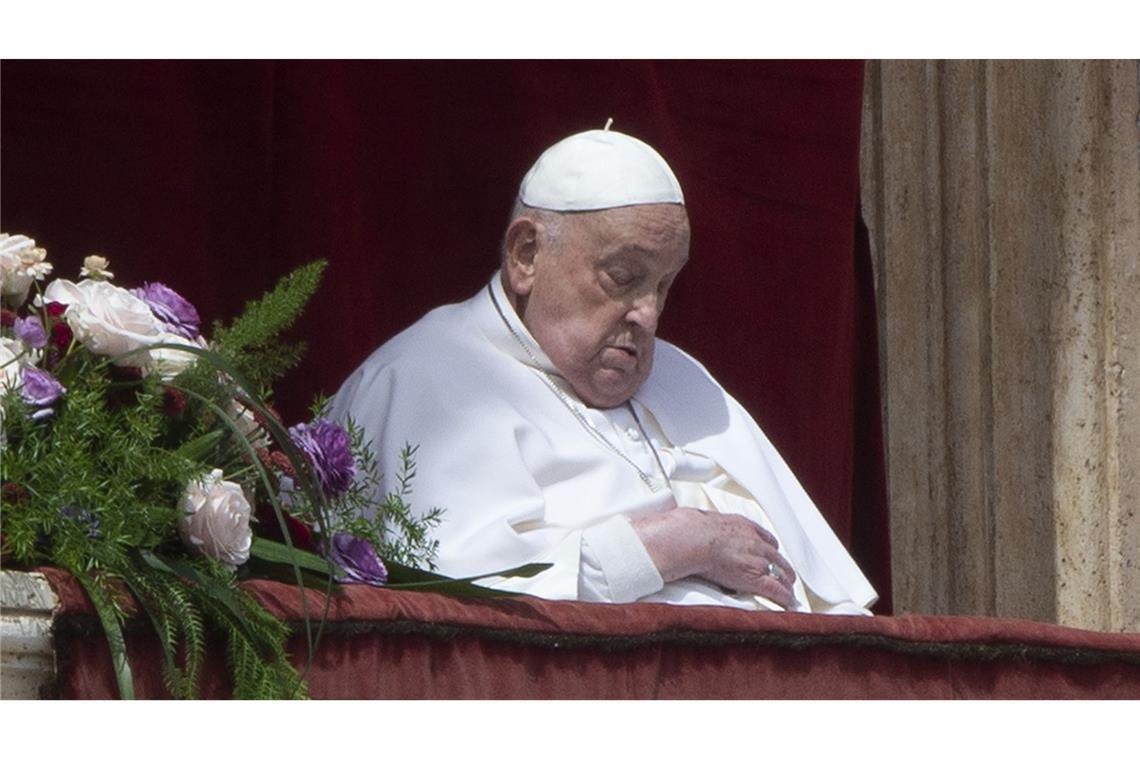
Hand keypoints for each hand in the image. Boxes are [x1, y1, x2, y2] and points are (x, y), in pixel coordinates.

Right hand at [630, 508, 798, 609]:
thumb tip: (680, 524)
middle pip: (775, 555)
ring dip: (786, 581)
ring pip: (781, 571)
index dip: (768, 547)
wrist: (693, 538)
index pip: (763, 537)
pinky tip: (788, 603)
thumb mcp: (700, 520)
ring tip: (789, 590)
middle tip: (785, 573)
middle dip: (781, 565)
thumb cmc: (691, 530)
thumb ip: (701, 525)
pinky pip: (776, 589)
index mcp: (743, 526)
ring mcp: (758, 559)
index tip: (769, 552)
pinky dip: (785, 597)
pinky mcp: (755, 577)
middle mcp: (755, 541)